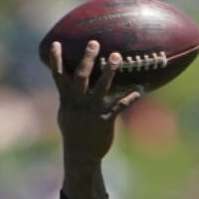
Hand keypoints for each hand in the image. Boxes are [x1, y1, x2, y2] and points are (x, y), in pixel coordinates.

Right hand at [51, 40, 141, 198]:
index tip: (56, 43)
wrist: (81, 155)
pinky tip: (142, 87)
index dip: (56, 60)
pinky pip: (121, 105)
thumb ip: (67, 96)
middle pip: (81, 76)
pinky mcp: (106, 119)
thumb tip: (66, 81)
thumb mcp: (65, 113)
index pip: (59, 76)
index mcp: (67, 99)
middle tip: (94, 43)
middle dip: (87, 59)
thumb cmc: (73, 131)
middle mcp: (78, 102)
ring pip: (101, 87)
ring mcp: (92, 110)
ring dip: (109, 71)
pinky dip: (132, 96)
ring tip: (116, 56)